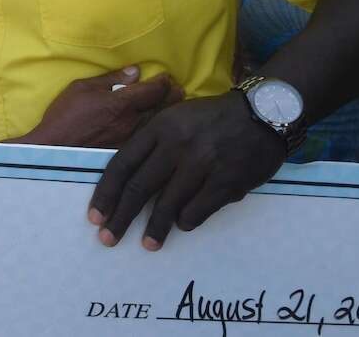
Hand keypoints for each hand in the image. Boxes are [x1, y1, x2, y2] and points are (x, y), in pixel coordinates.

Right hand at [16, 66, 181, 147]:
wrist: (53, 151)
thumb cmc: (64, 116)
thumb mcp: (82, 88)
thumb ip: (111, 79)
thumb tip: (135, 71)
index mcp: (122, 103)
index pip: (154, 90)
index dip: (163, 82)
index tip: (166, 77)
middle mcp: (132, 122)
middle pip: (163, 108)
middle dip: (173, 96)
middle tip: (179, 90)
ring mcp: (131, 141)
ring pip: (159, 125)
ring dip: (169, 114)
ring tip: (175, 107)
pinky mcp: (127, 154)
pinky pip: (149, 139)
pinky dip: (158, 130)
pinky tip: (160, 128)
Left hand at [87, 92, 285, 250]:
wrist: (263, 113)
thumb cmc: (212, 118)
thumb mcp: (176, 117)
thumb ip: (151, 142)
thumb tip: (127, 177)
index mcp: (160, 127)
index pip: (123, 164)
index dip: (106, 193)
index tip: (95, 216)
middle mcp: (177, 145)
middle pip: (140, 188)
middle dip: (121, 217)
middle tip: (108, 238)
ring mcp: (202, 163)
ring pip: (168, 205)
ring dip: (154, 229)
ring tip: (148, 244)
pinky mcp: (225, 181)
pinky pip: (197, 211)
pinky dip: (186, 221)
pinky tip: (182, 224)